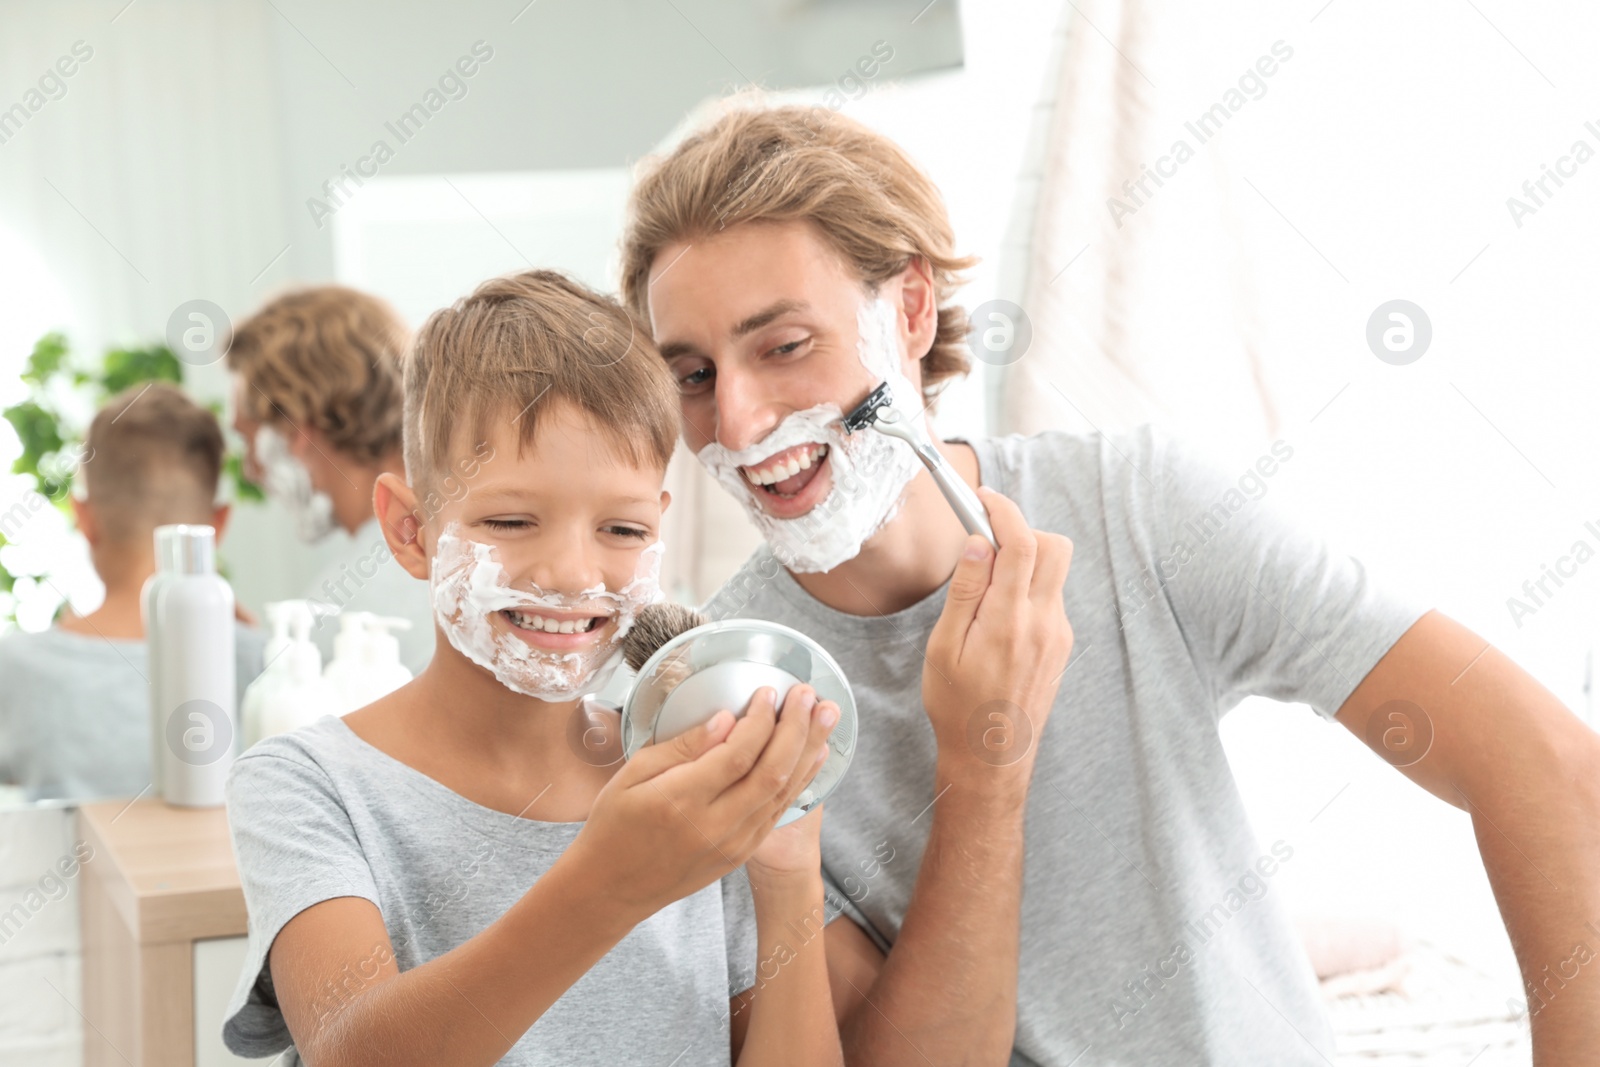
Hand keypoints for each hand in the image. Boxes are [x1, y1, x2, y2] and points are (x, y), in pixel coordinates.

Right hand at [564, 684, 834, 921]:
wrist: (611, 889)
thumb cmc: (614, 826)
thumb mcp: (632, 775)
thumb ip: (682, 746)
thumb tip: (725, 719)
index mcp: (682, 800)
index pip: (738, 753)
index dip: (761, 719)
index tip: (769, 692)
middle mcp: (714, 826)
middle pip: (772, 771)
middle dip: (797, 728)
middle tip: (809, 695)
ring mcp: (732, 844)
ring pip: (783, 792)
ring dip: (809, 750)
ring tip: (827, 716)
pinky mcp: (740, 854)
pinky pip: (779, 812)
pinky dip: (801, 780)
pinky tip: (814, 755)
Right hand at [923, 487, 1072, 782]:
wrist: (991, 756)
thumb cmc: (959, 706)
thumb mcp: (945, 648)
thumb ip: (965, 591)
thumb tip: (976, 544)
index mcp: (1009, 620)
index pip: (1021, 543)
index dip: (1004, 511)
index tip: (983, 499)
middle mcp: (1043, 623)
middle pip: (1053, 546)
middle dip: (1021, 531)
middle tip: (986, 543)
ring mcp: (1058, 634)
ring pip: (1054, 571)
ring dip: (1024, 562)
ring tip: (985, 588)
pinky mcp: (1061, 645)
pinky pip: (1050, 598)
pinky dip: (1027, 589)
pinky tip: (998, 615)